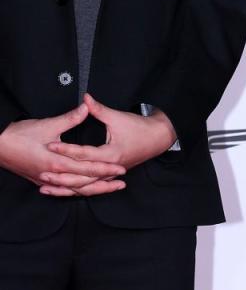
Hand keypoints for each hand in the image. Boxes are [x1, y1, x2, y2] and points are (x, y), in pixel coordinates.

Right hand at [0, 103, 126, 197]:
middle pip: (85, 183)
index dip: (106, 168)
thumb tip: (87, 107)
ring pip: (74, 189)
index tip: (121, 169)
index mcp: (58, 162)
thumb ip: (70, 118)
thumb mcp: (47, 125)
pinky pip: (62, 189)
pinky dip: (73, 191)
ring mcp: (46, 179)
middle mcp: (54, 175)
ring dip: (92, 189)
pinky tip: (80, 191)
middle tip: (122, 183)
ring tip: (107, 189)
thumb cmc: (18, 135)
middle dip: (105, 183)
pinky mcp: (40, 179)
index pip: (88, 168)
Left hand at [41, 94, 176, 194]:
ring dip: (66, 187)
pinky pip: (91, 186)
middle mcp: (110, 168)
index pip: (84, 154)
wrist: (159, 139)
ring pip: (85, 186)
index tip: (50, 144)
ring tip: (47, 187)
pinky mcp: (110, 176)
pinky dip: (76, 189)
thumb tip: (85, 98)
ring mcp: (110, 174)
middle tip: (43, 173)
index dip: (66, 149)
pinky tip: (63, 190)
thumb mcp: (118, 117)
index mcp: (112, 154)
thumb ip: (98, 109)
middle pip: (82, 177)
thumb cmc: (140, 128)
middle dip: (61, 176)